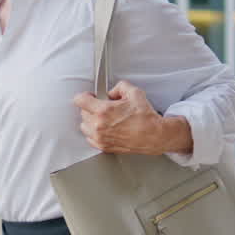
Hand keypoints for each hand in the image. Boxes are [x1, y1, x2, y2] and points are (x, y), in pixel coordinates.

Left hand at [73, 80, 192, 155]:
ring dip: (91, 121)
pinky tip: (105, 129)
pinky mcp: (104, 147)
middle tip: (102, 107)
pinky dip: (94, 133)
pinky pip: (90, 139)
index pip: (80, 100)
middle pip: (82, 113)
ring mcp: (100, 138)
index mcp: (103, 111)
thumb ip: (119, 87)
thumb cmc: (145, 118)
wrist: (154, 136)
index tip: (90, 96)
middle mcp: (98, 126)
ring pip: (84, 126)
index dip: (85, 95)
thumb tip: (112, 92)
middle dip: (91, 108)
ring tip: (103, 118)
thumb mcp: (134, 93)